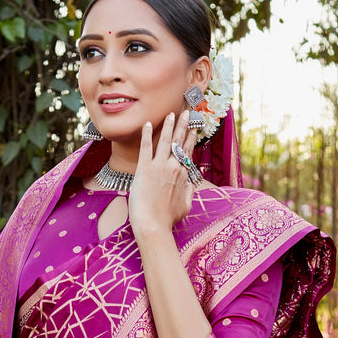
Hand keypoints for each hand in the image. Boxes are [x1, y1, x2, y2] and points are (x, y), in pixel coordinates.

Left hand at [128, 109, 196, 241]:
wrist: (153, 225)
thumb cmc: (168, 219)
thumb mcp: (186, 205)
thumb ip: (190, 191)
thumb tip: (192, 182)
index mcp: (183, 175)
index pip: (188, 151)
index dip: (191, 137)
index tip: (193, 127)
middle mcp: (173, 167)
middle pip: (179, 141)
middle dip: (183, 125)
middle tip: (186, 112)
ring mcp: (159, 166)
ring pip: (165, 140)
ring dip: (168, 125)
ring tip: (171, 114)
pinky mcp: (144, 168)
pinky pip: (145, 147)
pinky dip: (146, 134)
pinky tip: (147, 124)